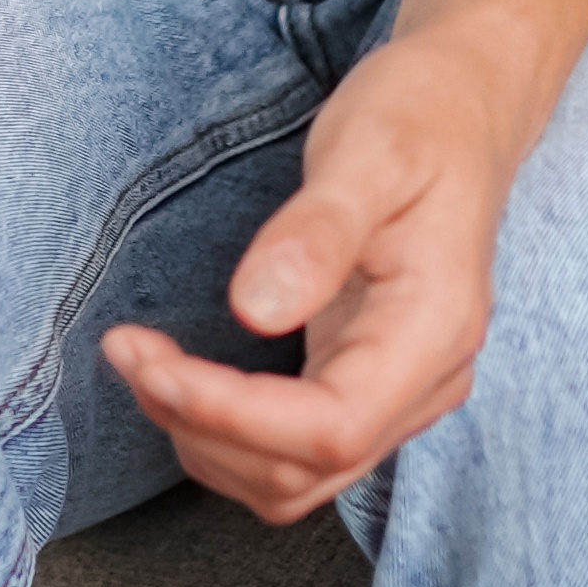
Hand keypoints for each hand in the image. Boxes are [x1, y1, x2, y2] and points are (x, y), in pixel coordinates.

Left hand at [101, 29, 522, 524]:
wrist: (462, 107)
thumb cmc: (419, 117)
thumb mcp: (367, 151)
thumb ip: (316, 232)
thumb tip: (255, 308)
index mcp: (436, 329)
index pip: (332, 428)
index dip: (232, 414)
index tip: (151, 362)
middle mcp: (426, 381)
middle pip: (303, 472)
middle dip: (199, 425)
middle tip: (126, 350)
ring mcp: (400, 392)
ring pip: (290, 479)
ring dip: (202, 437)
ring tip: (142, 361)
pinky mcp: (365, 383)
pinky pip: (289, 451)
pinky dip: (222, 431)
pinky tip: (179, 375)